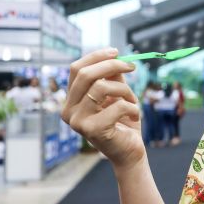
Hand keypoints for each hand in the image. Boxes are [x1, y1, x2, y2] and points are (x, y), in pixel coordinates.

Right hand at [62, 48, 144, 169]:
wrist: (129, 152)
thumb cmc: (123, 122)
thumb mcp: (117, 95)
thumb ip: (112, 77)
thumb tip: (113, 55)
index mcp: (71, 100)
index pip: (76, 69)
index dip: (96, 56)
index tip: (116, 51)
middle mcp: (69, 111)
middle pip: (85, 75)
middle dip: (112, 65)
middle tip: (131, 66)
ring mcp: (78, 122)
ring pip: (101, 87)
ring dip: (125, 90)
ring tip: (133, 99)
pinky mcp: (93, 130)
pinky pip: (117, 106)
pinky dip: (132, 107)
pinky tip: (135, 116)